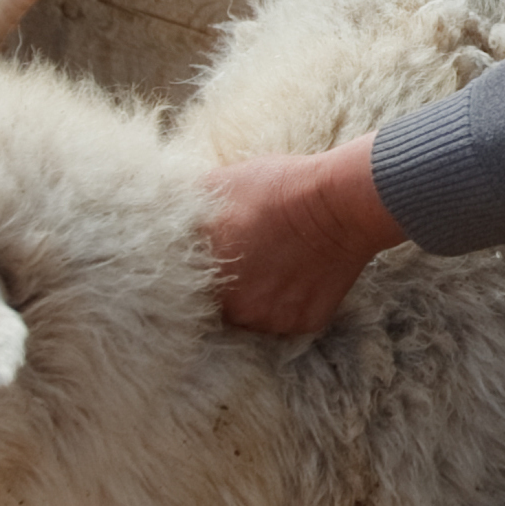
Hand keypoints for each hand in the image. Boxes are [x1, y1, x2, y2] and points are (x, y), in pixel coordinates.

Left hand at [206, 140, 400, 336]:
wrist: (340, 201)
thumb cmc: (281, 186)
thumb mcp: (220, 182)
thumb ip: (187, 207)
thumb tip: (164, 213)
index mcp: (206, 273)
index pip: (189, 284)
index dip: (204, 269)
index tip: (219, 256)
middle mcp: (233, 305)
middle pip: (222, 304)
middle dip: (232, 285)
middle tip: (253, 257)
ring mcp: (269, 318)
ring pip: (254, 315)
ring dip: (261, 297)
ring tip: (278, 264)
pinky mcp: (301, 323)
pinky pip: (288, 318)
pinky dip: (293, 301)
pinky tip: (302, 273)